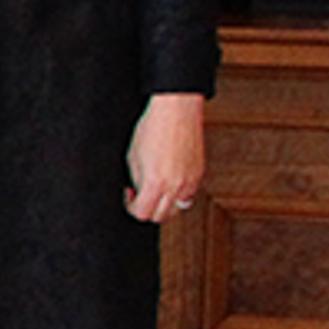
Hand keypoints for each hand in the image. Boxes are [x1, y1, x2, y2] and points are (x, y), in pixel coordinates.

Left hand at [124, 91, 207, 223]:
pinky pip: (189, 195)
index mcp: (155, 183)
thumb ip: (136, 180)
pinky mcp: (199, 174)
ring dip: (165, 206)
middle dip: (148, 209)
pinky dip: (179, 195)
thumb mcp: (133, 157)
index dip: (131, 207)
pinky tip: (170, 182)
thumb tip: (138, 192)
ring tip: (156, 191)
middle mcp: (176, 186)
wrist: (176, 112)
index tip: (129, 196)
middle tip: (140, 196)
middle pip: (161, 216)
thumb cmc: (152, 129)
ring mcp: (191, 181)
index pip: (143, 213)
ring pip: (178, 209)